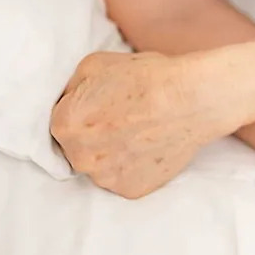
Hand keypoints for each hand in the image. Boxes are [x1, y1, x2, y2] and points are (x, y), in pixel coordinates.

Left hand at [51, 52, 231, 198]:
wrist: (192, 100)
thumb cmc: (148, 77)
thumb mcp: (96, 64)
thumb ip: (71, 87)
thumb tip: (68, 100)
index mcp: (65, 125)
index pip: (62, 122)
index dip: (83, 111)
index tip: (103, 106)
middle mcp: (80, 157)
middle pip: (78, 148)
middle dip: (94, 135)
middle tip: (122, 119)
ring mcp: (106, 177)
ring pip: (100, 166)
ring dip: (112, 153)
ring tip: (138, 132)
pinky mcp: (131, 190)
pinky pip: (123, 179)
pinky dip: (133, 166)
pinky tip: (148, 146)